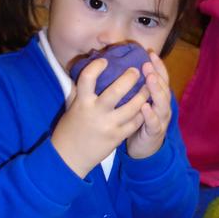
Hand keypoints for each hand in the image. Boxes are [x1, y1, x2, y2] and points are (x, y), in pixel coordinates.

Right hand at [51, 58, 148, 176]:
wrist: (70, 157)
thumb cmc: (71, 128)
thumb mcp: (73, 107)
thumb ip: (81, 90)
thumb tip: (89, 69)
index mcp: (82, 102)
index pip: (87, 78)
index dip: (96, 66)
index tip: (105, 60)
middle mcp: (95, 112)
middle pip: (116, 91)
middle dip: (129, 78)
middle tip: (136, 70)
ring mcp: (108, 125)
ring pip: (132, 107)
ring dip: (143, 95)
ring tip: (148, 86)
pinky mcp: (117, 137)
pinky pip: (135, 122)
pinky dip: (142, 113)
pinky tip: (146, 106)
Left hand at [126, 52, 171, 159]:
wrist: (144, 148)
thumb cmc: (137, 121)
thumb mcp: (136, 102)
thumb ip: (133, 86)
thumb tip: (119, 66)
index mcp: (158, 96)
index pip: (161, 77)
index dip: (157, 65)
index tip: (149, 53)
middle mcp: (162, 105)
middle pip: (163, 87)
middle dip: (156, 74)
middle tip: (147, 63)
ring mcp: (161, 118)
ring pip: (162, 103)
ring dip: (156, 91)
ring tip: (150, 79)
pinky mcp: (155, 132)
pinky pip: (153, 123)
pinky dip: (150, 115)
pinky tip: (144, 107)